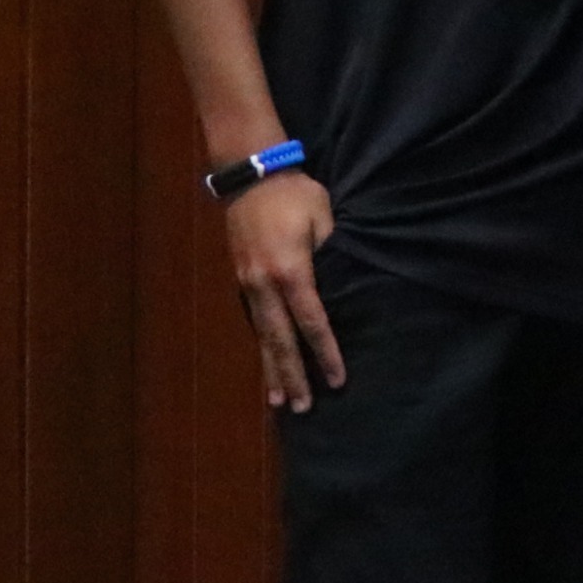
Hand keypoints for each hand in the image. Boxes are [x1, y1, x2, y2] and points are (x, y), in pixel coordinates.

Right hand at [225, 173, 343, 411]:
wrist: (251, 175)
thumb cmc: (295, 194)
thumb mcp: (325, 219)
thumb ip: (333, 254)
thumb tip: (341, 286)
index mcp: (291, 272)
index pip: (312, 323)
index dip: (326, 353)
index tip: (338, 379)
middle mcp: (265, 285)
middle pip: (281, 340)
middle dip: (293, 375)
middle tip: (303, 407)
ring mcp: (248, 284)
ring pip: (262, 336)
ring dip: (272, 369)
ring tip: (279, 400)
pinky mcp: (242, 280)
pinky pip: (255, 321)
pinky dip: (263, 346)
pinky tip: (268, 364)